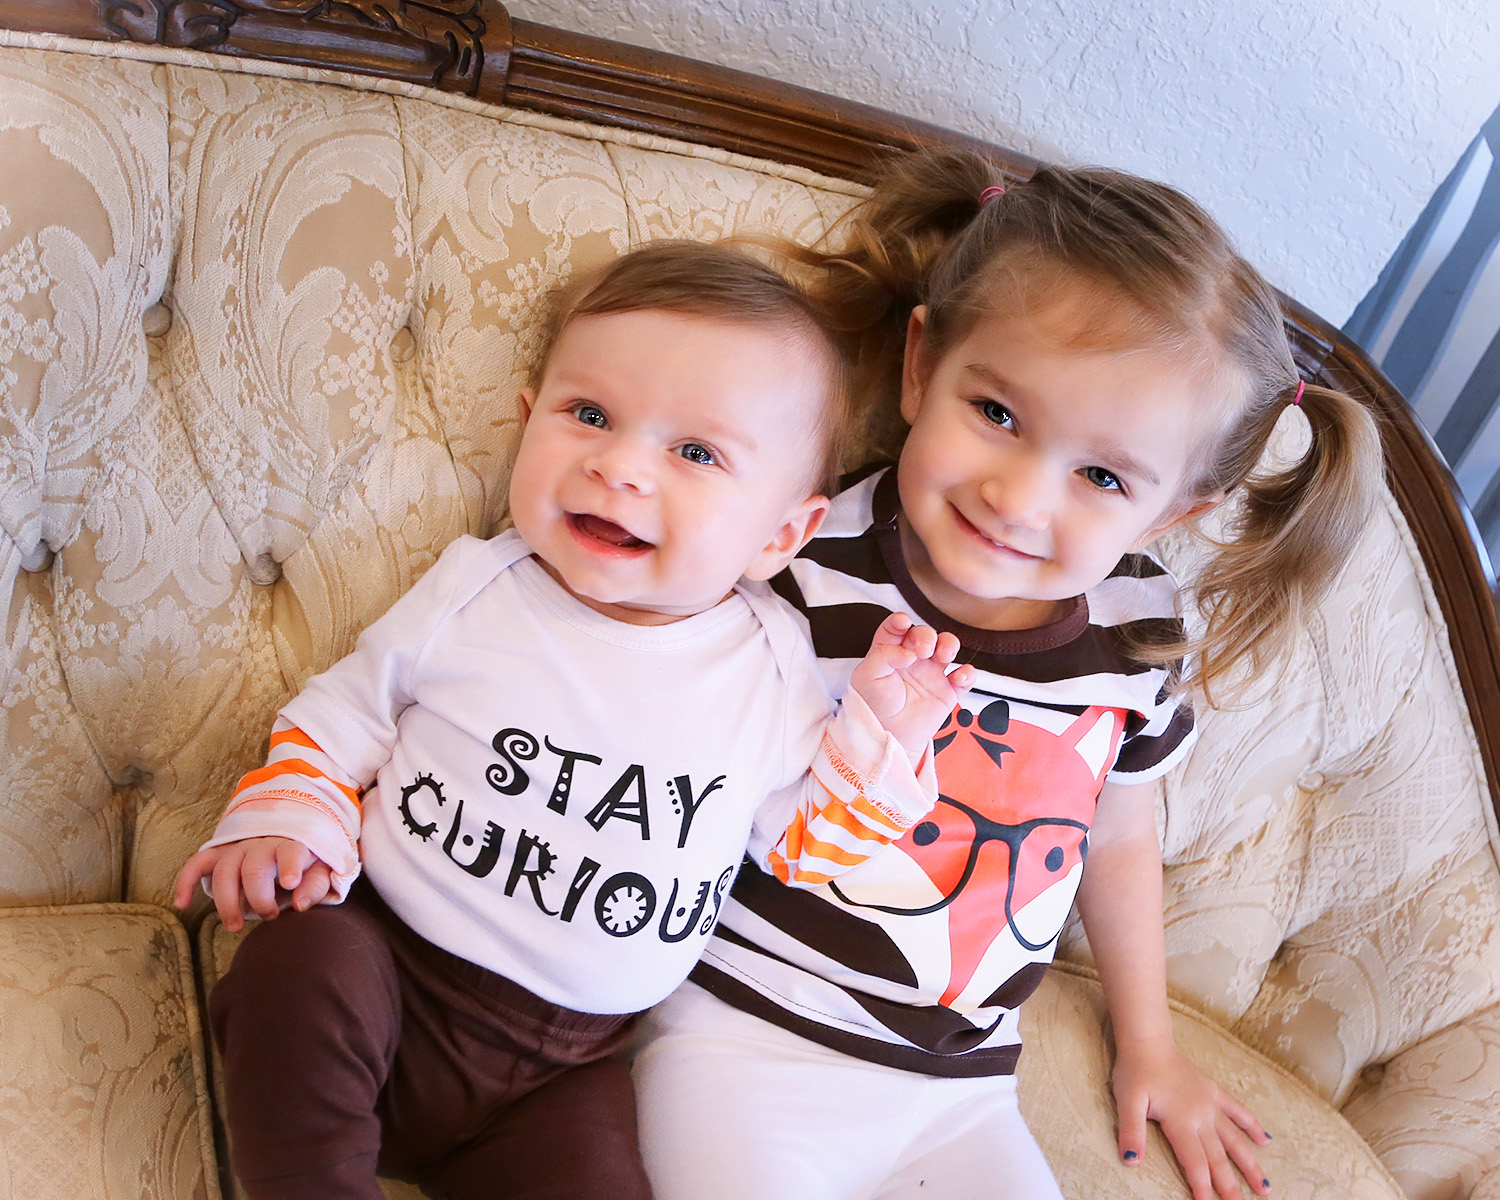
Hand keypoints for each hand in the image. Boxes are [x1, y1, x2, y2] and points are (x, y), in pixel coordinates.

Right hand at [173, 837, 333, 931]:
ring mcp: (237, 848)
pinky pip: (197, 863)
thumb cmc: (306, 865)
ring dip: (227, 902)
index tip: (290, 883)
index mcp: (291, 844)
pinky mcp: (218, 855)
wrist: (287, 842)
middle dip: (259, 898)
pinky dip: (186, 881)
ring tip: (235, 927)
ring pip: (224, 870)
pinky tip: (182, 904)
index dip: (289, 865)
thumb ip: (316, 886)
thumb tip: (301, 904)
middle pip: (253, 868)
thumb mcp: (321, 872)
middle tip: (269, 917)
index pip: (291, 851)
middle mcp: (261, 844)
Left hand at [849, 613, 973, 760]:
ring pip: (947, 646)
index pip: (896, 628)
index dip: (900, 621)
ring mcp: (931, 672)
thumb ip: (884, 656)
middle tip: (923, 650)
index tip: (903, 622)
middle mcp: (912, 658)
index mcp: (890, 651)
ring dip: (950, 644)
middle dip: (926, 636)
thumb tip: (908, 650)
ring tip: (945, 655)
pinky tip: (960, 676)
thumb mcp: (867, 677)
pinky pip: (965, 677)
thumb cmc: (875, 706)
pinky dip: (968, 673)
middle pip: (925, 634)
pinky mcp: (948, 690)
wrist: (889, 736)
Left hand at [1113, 1035, 1271, 1199]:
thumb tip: (1131, 1161)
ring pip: (1235, 1139)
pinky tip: (1266, 1140)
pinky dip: (1252, 1125)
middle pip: (1218, 1157)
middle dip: (1230, 1185)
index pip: (1194, 1162)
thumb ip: (1131, 1132)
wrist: (1148, 1040)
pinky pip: (1238, 1110)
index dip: (1202, 1186)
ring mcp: (1210, 1103)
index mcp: (1181, 1121)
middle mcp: (1201, 1115)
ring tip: (1264, 1187)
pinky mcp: (1213, 1091)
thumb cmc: (1135, 1071)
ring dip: (1250, 1163)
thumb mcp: (1126, 1101)